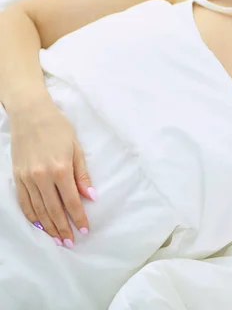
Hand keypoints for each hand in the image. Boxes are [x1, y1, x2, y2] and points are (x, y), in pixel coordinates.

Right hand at [8, 98, 95, 247]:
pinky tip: (39, 225)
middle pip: (54, 210)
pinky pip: (23, 201)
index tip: (84, 230)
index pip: (72, 201)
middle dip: (63, 228)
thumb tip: (91, 197)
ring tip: (57, 239)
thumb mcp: (77, 149)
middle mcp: (42, 176)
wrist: (31, 114)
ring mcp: (27, 178)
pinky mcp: (16, 176)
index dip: (78, 218)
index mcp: (60, 169)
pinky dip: (31, 216)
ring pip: (37, 209)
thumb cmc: (58, 128)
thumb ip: (83, 175)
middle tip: (71, 242)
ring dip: (48, 226)